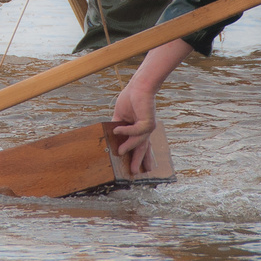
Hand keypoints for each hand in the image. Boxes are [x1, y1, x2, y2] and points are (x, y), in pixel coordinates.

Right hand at [109, 39, 191, 175]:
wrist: (139, 87)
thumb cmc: (130, 99)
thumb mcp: (120, 117)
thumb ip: (117, 128)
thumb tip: (112, 138)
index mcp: (140, 130)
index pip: (140, 146)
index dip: (138, 156)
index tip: (136, 168)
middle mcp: (146, 130)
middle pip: (143, 149)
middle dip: (139, 161)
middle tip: (135, 173)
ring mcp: (148, 127)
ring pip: (140, 143)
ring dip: (130, 149)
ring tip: (120, 153)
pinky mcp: (148, 122)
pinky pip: (136, 131)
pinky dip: (126, 132)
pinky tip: (117, 130)